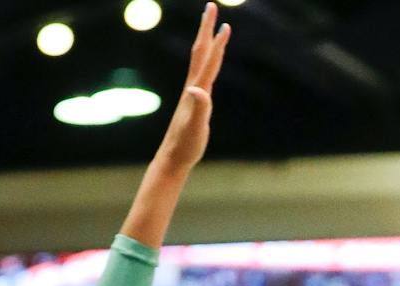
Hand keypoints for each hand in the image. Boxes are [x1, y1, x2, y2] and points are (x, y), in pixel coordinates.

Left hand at [156, 3, 231, 172]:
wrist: (173, 157)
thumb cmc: (185, 144)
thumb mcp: (194, 127)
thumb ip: (198, 107)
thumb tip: (196, 89)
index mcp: (196, 90)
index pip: (208, 62)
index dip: (218, 44)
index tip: (226, 25)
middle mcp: (193, 87)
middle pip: (201, 51)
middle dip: (206, 29)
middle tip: (211, 7)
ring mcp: (193, 93)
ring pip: (200, 60)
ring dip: (206, 41)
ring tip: (211, 27)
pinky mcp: (194, 101)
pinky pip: (203, 73)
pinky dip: (208, 61)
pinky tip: (210, 61)